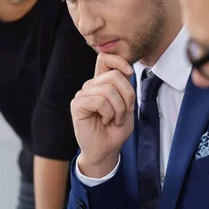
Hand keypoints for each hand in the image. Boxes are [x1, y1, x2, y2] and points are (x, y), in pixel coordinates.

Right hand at [71, 53, 135, 177]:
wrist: (107, 149)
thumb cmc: (116, 129)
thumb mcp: (127, 105)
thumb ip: (126, 87)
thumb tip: (127, 69)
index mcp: (102, 83)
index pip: (105, 59)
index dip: (119, 61)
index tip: (131, 73)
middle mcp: (91, 86)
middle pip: (114, 75)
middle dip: (128, 95)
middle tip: (126, 111)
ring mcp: (83, 94)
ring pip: (108, 89)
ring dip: (119, 108)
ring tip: (115, 119)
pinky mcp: (77, 104)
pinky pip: (99, 101)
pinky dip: (109, 113)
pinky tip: (105, 121)